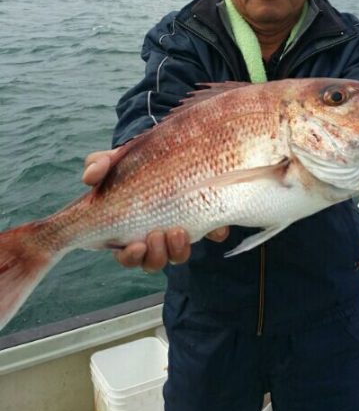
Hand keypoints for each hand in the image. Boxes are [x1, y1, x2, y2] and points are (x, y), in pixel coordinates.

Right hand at [82, 149, 229, 270]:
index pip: (128, 256)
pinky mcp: (205, 218)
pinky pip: (213, 233)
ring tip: (179, 231)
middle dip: (157, 254)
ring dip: (178, 249)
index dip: (131, 256)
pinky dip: (216, 231)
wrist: (167, 148)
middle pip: (153, 262)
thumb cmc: (134, 161)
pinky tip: (216, 226)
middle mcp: (154, 236)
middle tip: (158, 234)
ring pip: (178, 256)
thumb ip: (98, 164)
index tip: (136, 245)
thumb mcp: (113, 160)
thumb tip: (90, 177)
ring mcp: (180, 229)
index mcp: (130, 229)